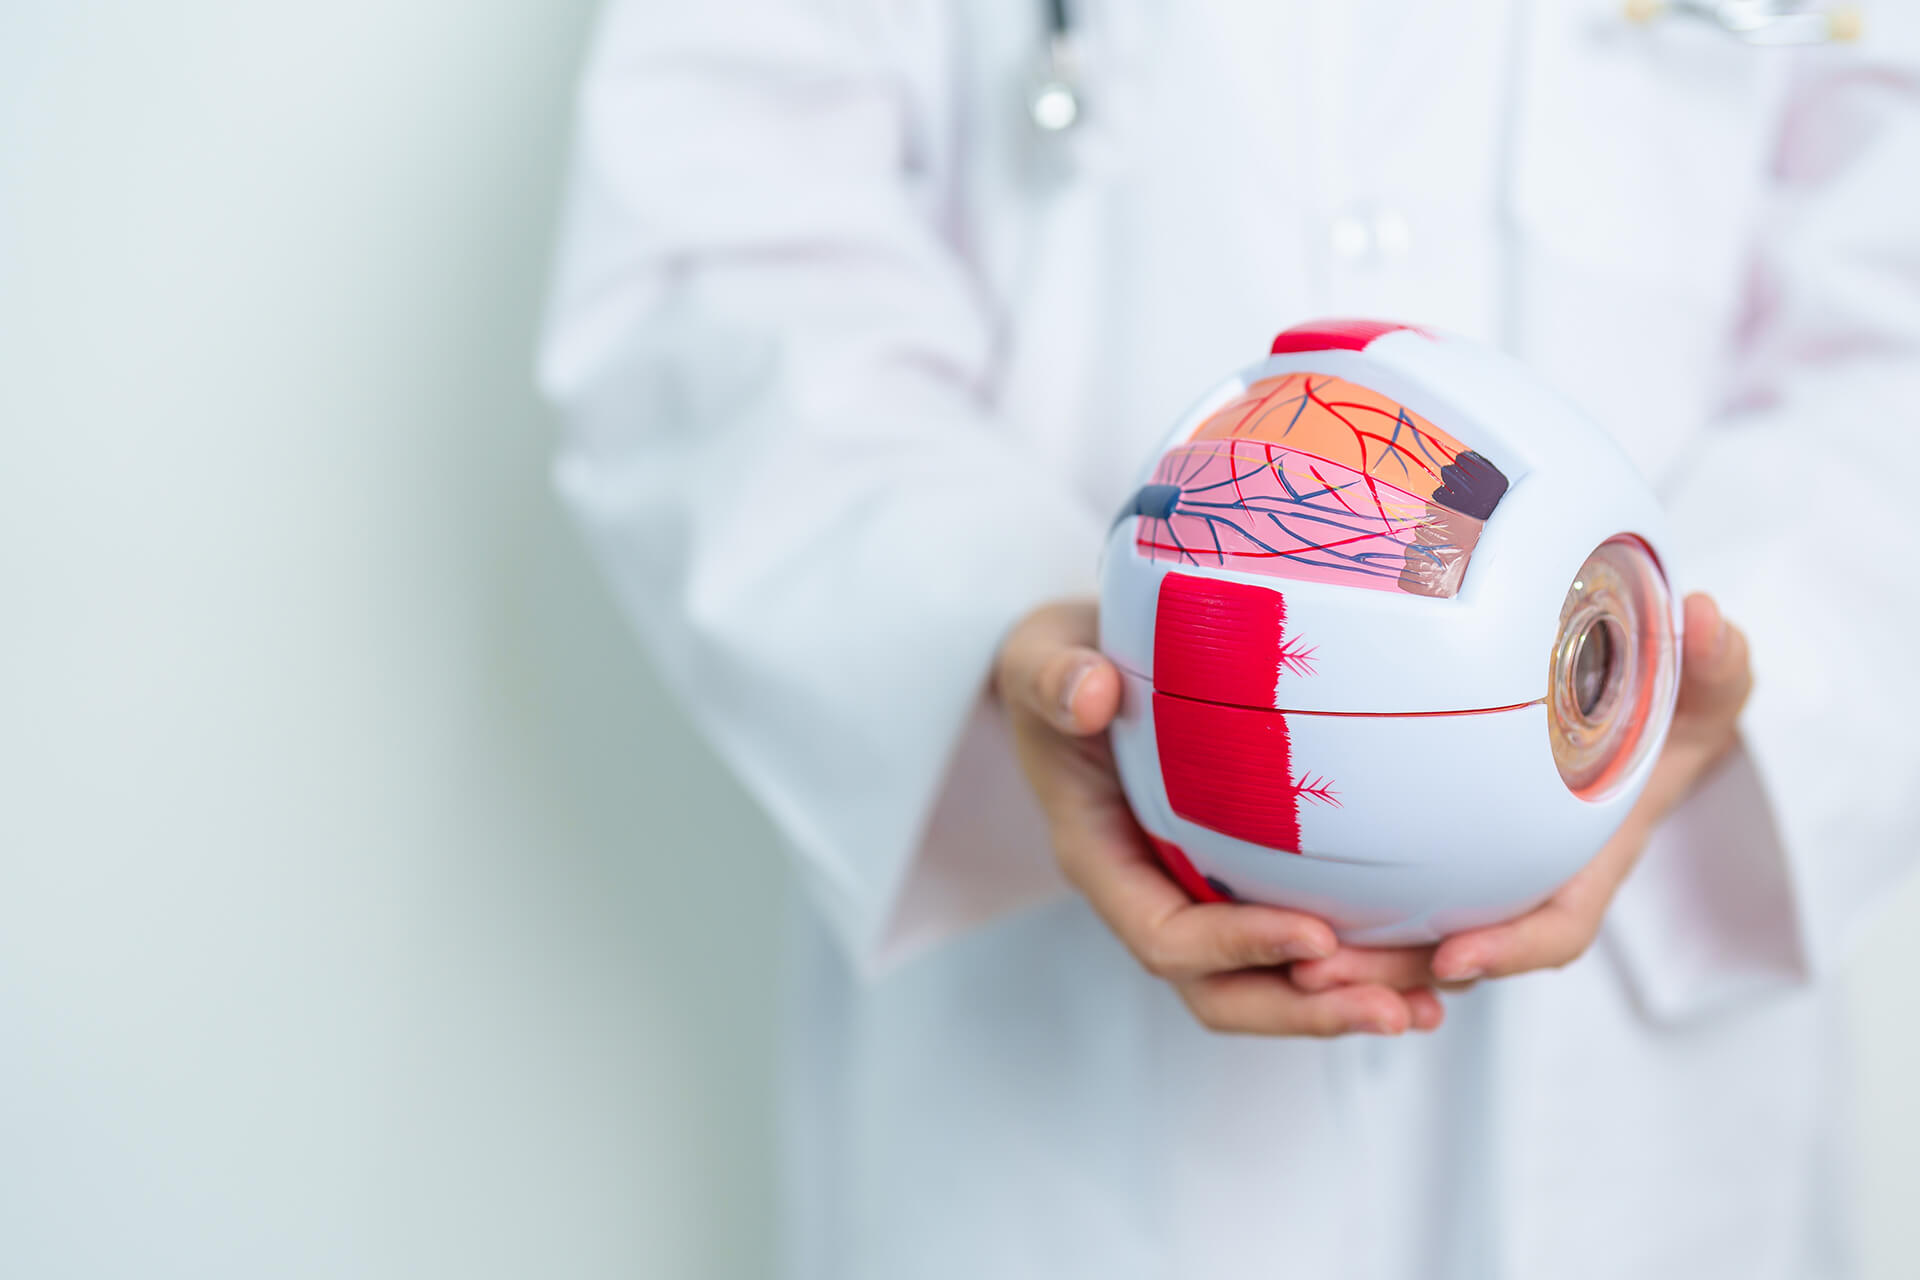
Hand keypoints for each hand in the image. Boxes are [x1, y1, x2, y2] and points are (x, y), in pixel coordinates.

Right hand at [995, 598, 1444, 1035]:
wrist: (1077, 670)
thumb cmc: (1059, 667)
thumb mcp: (1041, 659)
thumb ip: (1055, 677)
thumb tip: (1088, 692)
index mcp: (1102, 860)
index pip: (1164, 937)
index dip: (1238, 948)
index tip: (1317, 935)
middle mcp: (1152, 895)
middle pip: (1223, 992)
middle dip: (1307, 1011)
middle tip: (1394, 1009)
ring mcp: (1200, 895)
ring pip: (1270, 982)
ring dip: (1347, 1000)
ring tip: (1430, 1002)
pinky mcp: (1243, 879)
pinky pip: (1300, 942)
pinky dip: (1362, 961)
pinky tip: (1434, 961)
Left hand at [1288, 592, 1753, 995]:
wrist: (1639, 720)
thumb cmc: (1673, 708)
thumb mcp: (1707, 687)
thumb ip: (1716, 665)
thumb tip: (1709, 618)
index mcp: (1587, 863)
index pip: (1553, 928)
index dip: (1510, 949)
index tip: (1456, 957)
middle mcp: (1526, 885)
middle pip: (1460, 955)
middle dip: (1396, 977)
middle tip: (1321, 978)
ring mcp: (1477, 878)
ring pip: (1411, 942)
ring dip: (1354, 964)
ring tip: (1286, 964)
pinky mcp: (1431, 856)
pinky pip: (1385, 903)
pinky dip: (1340, 916)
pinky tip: (1268, 907)